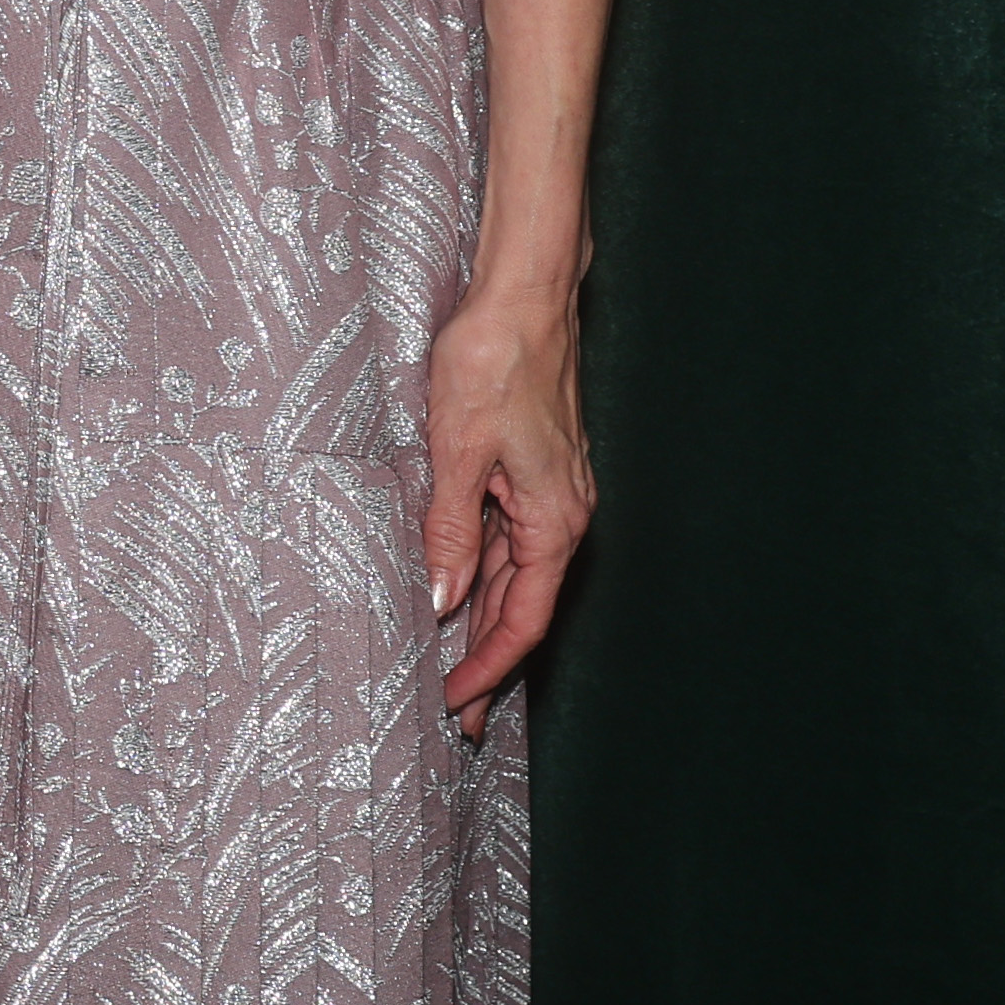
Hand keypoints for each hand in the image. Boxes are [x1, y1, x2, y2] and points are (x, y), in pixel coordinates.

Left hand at [419, 282, 593, 734]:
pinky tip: (453, 588)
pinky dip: (480, 569)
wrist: (524, 293)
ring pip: (511, 573)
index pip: (522, 620)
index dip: (488, 668)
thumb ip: (451, 531)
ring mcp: (549, 490)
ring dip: (480, 618)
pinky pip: (505, 536)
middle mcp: (561, 513)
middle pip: (520, 605)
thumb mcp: (458, 450)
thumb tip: (443, 601)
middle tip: (451, 711)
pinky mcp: (532, 467)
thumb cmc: (494, 360)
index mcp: (554, 520)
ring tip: (448, 664)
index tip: (455, 703)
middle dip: (485, 659)